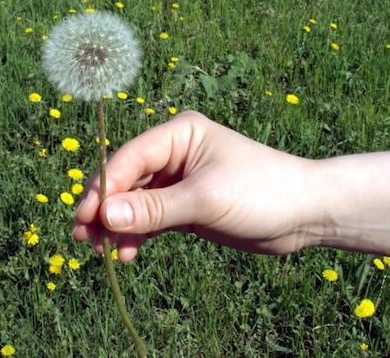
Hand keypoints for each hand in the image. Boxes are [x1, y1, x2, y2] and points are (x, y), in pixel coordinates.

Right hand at [72, 111, 319, 261]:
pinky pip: (151, 219)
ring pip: (135, 202)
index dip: (105, 188)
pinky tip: (128, 253)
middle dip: (106, 209)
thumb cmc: (261, 191)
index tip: (86, 218)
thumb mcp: (205, 199)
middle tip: (84, 240)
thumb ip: (154, 208)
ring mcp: (178, 181)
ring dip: (118, 225)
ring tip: (104, 252)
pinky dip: (138, 234)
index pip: (129, 158)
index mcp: (179, 134)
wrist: (304, 213)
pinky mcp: (185, 205)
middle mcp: (174, 153)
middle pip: (126, 180)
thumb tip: (104, 215)